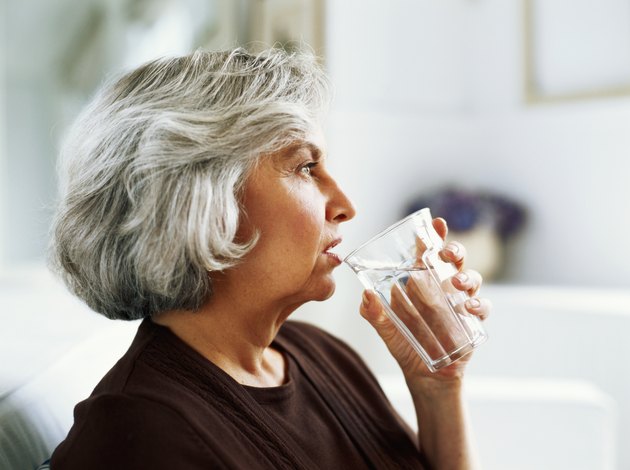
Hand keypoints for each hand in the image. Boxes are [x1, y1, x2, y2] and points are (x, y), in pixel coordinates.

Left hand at [359, 217, 490, 383]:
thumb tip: (365, 296)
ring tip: (455, 283)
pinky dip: (479, 304)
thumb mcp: (385, 328)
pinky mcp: (472, 321)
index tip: (436, 223)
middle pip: (455, 260)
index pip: (429, 252)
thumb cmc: (405, 343)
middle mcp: (443, 287)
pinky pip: (483, 307)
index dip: (434, 236)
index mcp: (422, 281)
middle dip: (455, 250)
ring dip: (466, 276)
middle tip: (447, 253)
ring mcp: (460, 302)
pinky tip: (468, 307)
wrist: (424, 374)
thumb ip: (374, 313)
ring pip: (472, 278)